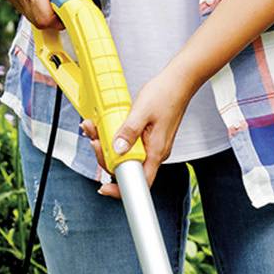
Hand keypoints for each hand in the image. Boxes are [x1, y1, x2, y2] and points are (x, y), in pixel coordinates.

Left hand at [81, 65, 195, 196]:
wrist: (179, 83)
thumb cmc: (166, 94)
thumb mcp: (141, 111)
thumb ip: (128, 131)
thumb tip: (117, 149)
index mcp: (156, 152)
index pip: (140, 182)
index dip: (121, 190)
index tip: (104, 188)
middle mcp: (155, 153)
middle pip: (127, 168)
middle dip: (106, 156)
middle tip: (94, 139)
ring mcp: (152, 147)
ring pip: (126, 155)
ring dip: (108, 144)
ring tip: (96, 128)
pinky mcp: (149, 139)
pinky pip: (130, 145)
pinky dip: (117, 138)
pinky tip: (108, 127)